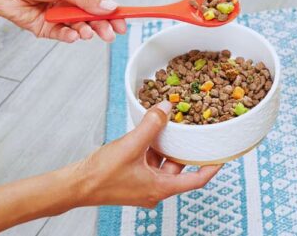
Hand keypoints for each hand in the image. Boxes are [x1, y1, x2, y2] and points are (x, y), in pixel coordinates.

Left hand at [0, 0, 125, 41]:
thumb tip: (109, 6)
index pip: (102, 1)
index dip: (113, 12)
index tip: (123, 22)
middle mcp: (71, 1)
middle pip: (94, 17)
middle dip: (102, 26)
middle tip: (109, 35)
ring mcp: (60, 15)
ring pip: (80, 27)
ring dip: (86, 31)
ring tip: (87, 33)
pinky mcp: (47, 27)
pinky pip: (63, 34)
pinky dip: (68, 36)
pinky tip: (71, 35)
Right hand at [75, 101, 221, 207]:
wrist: (74, 186)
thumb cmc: (101, 175)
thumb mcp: (131, 145)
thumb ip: (152, 125)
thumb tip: (166, 107)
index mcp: (161, 188)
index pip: (197, 180)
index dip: (211, 167)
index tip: (223, 155)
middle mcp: (155, 189)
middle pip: (180, 168)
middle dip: (186, 149)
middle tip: (195, 131)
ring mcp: (143, 185)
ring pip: (164, 163)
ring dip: (167, 146)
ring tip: (173, 126)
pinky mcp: (132, 179)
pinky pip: (150, 162)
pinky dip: (152, 148)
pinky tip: (150, 131)